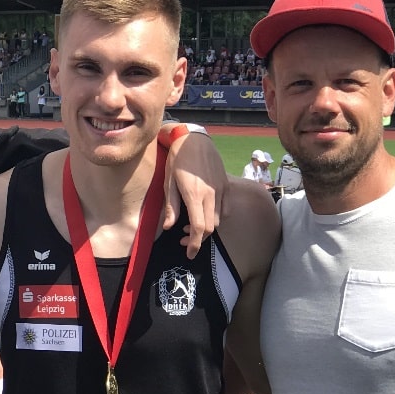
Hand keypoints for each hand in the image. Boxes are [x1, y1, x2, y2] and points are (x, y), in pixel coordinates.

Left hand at [163, 132, 227, 257]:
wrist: (195, 139)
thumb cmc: (177, 160)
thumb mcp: (168, 182)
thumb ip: (171, 206)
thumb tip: (168, 227)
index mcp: (195, 195)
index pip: (200, 228)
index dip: (195, 244)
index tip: (189, 254)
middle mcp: (212, 195)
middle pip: (211, 227)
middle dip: (199, 238)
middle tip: (184, 240)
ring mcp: (222, 190)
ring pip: (219, 219)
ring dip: (207, 228)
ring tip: (191, 226)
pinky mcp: (226, 185)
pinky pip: (224, 208)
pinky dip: (215, 217)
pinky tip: (203, 214)